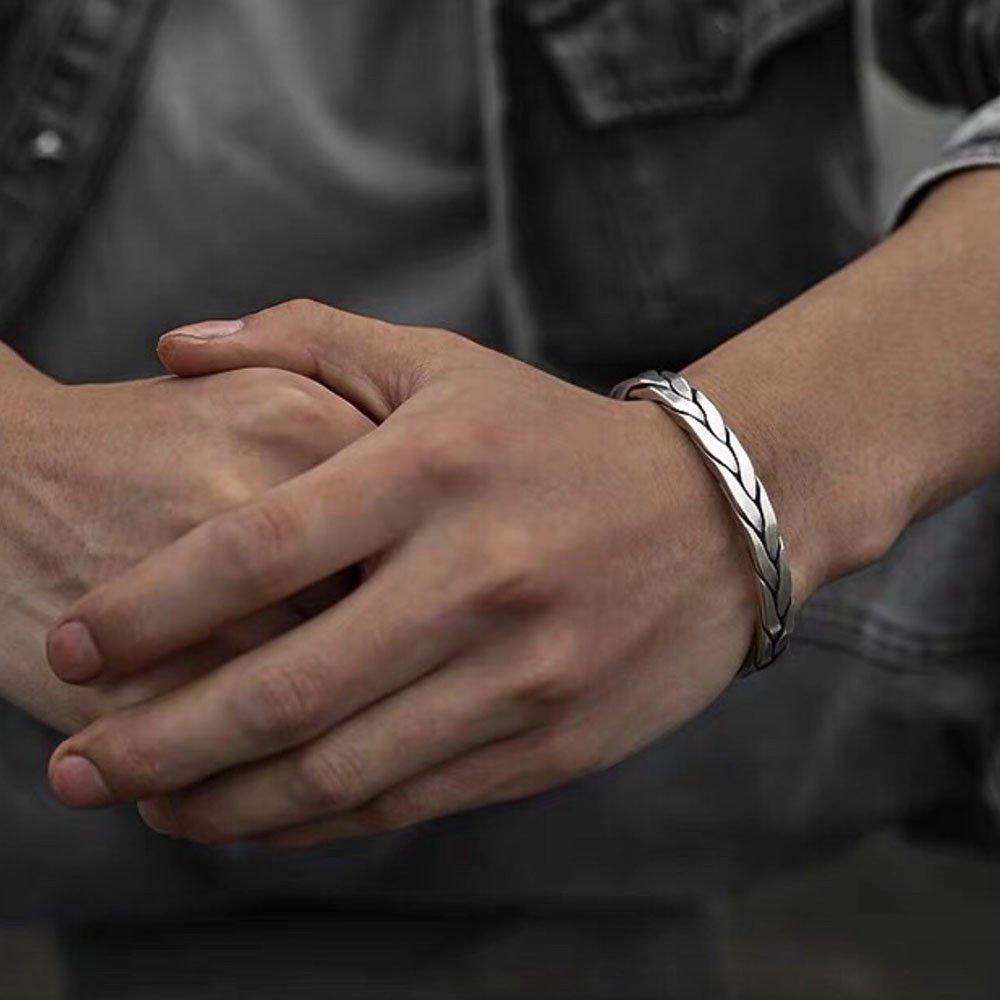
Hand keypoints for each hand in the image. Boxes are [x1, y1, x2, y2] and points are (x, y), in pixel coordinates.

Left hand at [45, 300, 782, 844]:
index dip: (145, 611)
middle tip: (70, 770)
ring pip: (339, 770)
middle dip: (155, 743)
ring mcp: (519, 672)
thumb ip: (304, 341)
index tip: (73, 649)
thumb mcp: (441, 366)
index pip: (253, 551)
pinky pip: (406, 801)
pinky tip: (254, 817)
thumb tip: (173, 345)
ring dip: (221, 803)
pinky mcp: (550, 742)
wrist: (716, 515)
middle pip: (281, 688)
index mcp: (433, 471)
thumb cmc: (552, 439)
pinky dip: (314, 822)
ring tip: (145, 806)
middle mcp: (475, 577)